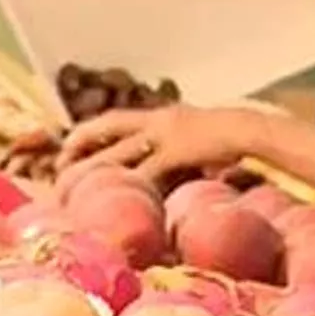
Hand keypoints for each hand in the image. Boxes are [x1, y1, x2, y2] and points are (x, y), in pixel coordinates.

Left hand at [55, 106, 254, 183]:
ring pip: (119, 152)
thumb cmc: (235, 138)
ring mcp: (166, 136)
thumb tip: (170, 172)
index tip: (73, 147)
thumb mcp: (201, 140)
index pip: (117, 120)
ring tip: (71, 187)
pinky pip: (145, 171)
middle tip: (59, 166)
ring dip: (92, 170)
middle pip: (108, 128)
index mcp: (163, 116)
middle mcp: (159, 121)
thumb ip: (182, 152)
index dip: (91, 132)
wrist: (255, 130)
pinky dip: (128, 186)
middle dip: (80, 144)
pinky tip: (115, 199)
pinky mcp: (176, 152)